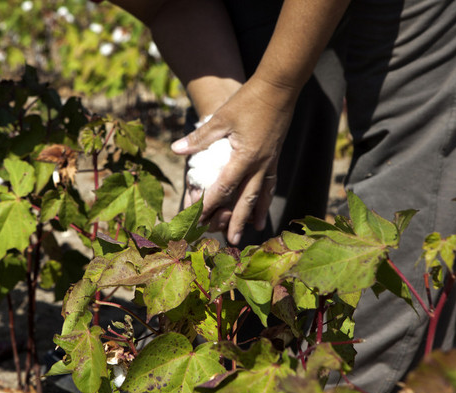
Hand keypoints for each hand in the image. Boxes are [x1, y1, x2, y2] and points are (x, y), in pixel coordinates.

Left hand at [173, 76, 297, 244]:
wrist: (279, 88)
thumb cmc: (248, 101)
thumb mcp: (222, 117)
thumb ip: (200, 137)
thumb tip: (176, 149)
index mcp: (244, 157)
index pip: (223, 188)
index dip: (209, 204)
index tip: (198, 219)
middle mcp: (260, 165)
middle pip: (245, 200)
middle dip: (236, 221)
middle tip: (230, 241)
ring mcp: (270, 163)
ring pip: (261, 195)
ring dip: (254, 214)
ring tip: (253, 231)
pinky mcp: (275, 158)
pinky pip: (271, 184)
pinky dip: (266, 199)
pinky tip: (262, 208)